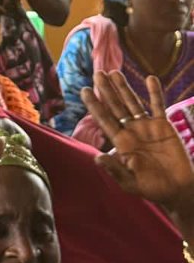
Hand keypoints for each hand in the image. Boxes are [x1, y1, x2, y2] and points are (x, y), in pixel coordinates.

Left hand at [81, 71, 193, 210]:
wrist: (178, 190)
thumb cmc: (152, 189)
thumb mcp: (131, 183)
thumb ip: (116, 170)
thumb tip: (97, 158)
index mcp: (120, 142)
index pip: (104, 119)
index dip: (94, 105)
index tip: (84, 90)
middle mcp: (131, 131)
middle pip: (116, 106)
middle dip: (106, 90)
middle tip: (97, 73)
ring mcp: (147, 126)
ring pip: (133, 102)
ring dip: (124, 87)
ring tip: (114, 72)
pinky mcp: (164, 126)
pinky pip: (158, 106)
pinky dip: (155, 92)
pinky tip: (150, 78)